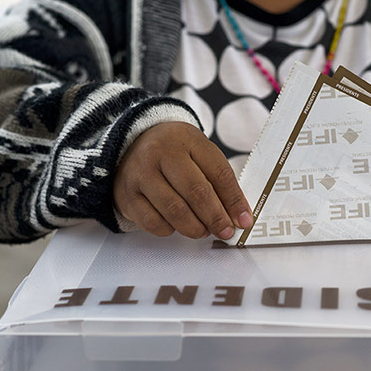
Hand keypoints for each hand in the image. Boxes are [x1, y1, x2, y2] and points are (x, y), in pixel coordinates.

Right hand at [113, 122, 252, 238]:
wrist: (132, 145)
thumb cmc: (174, 153)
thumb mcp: (201, 155)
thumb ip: (221, 183)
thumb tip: (240, 217)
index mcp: (186, 139)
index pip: (218, 172)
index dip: (234, 200)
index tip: (244, 221)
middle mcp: (159, 153)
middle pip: (195, 192)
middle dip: (215, 218)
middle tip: (225, 231)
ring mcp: (139, 174)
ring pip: (174, 210)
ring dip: (194, 227)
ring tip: (204, 230)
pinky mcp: (126, 195)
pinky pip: (152, 222)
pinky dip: (169, 230)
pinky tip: (176, 226)